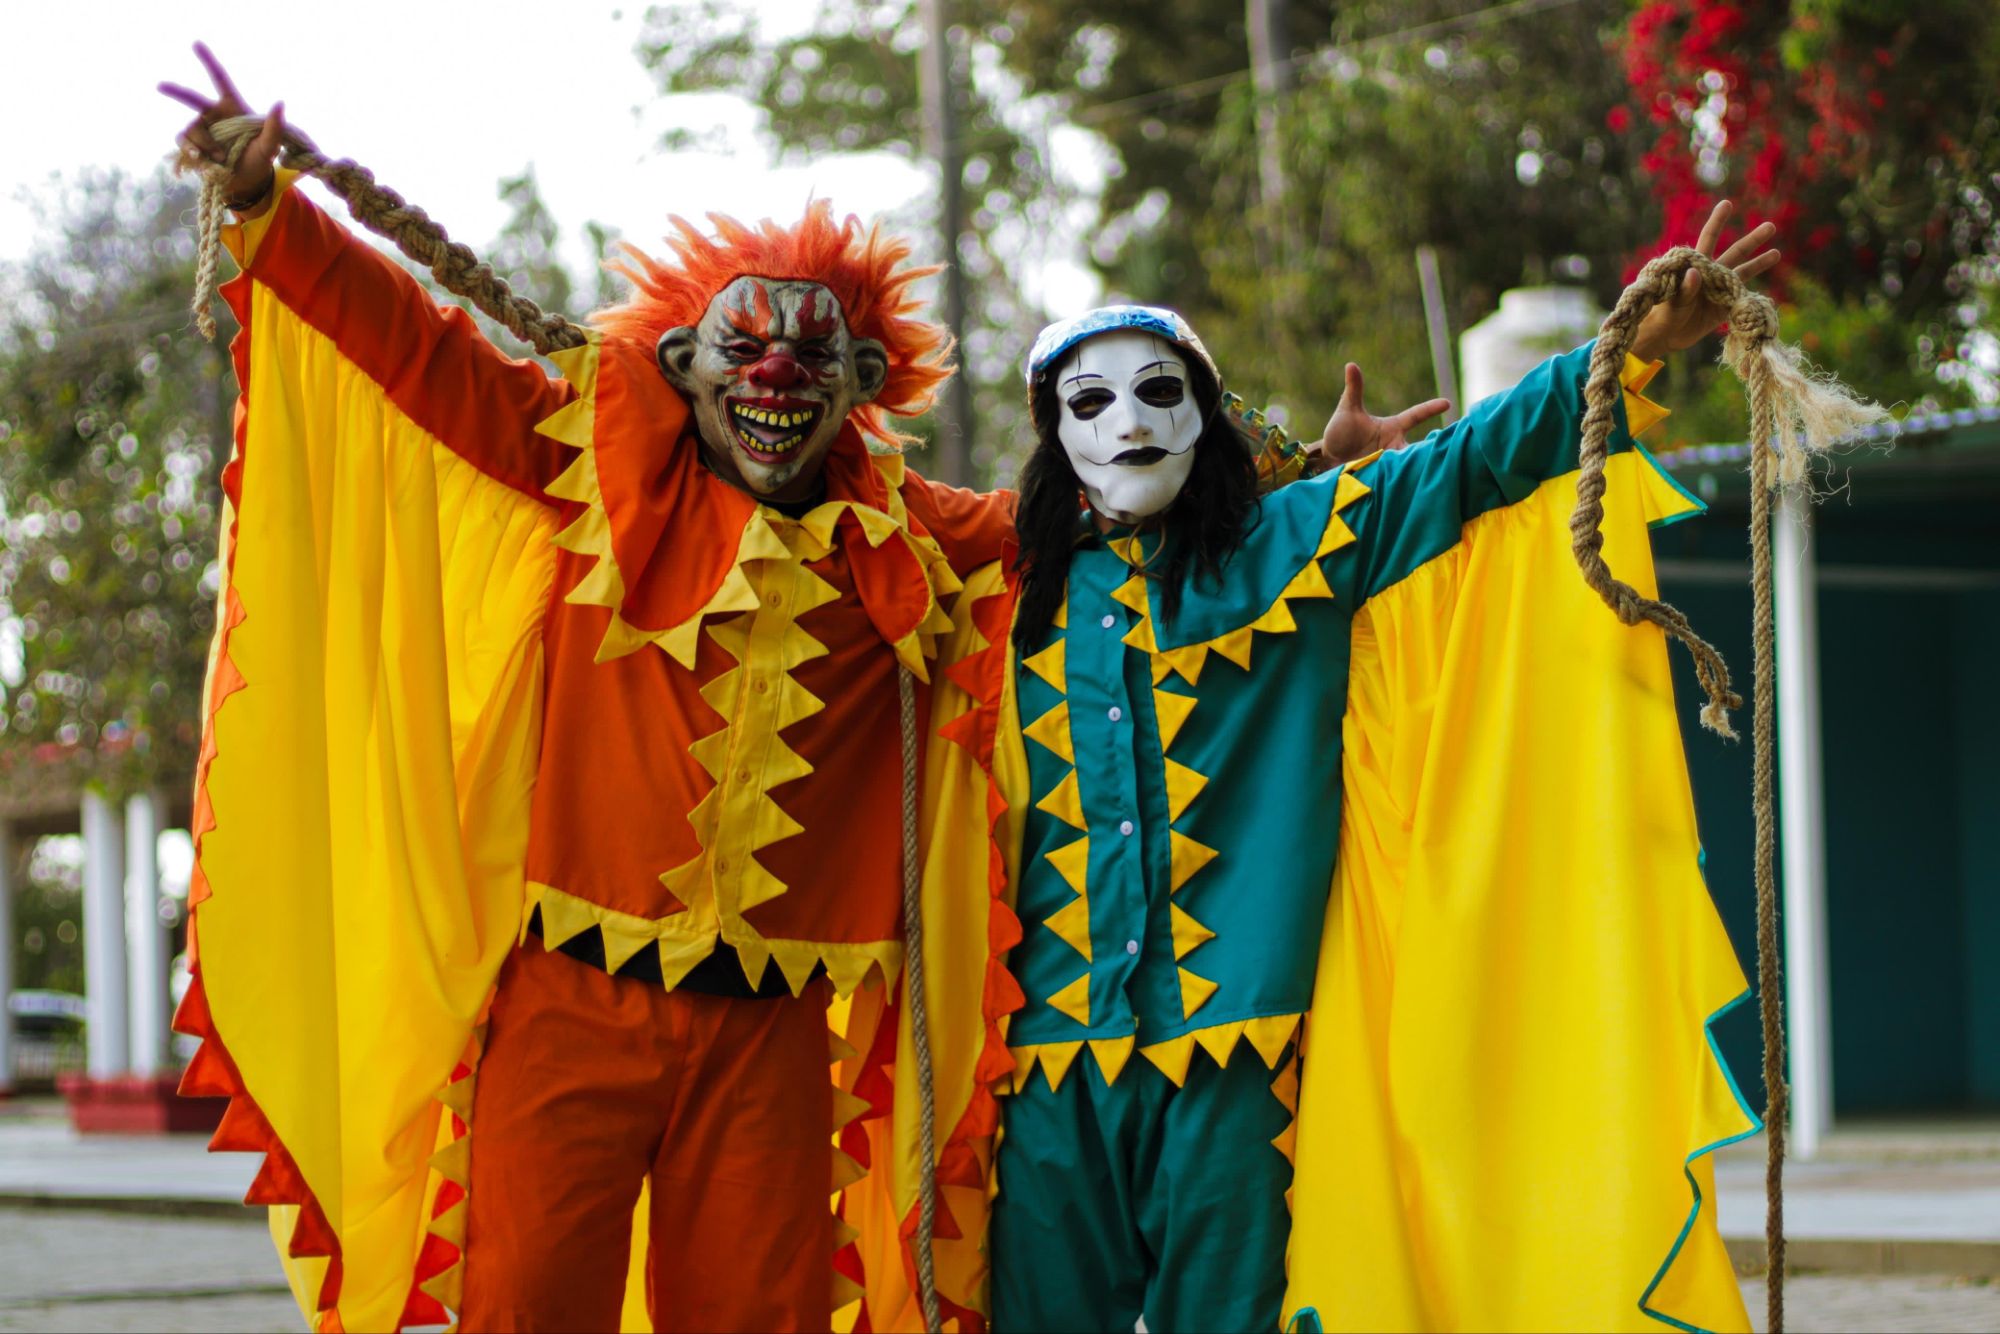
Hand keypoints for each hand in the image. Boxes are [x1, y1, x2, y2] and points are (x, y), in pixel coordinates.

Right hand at [159, 43, 284, 216]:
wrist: (247, 181)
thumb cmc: (260, 159)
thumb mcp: (269, 145)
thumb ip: (274, 126)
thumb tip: (279, 103)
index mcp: (232, 107)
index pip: (219, 79)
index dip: (208, 61)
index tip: (196, 44)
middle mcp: (213, 115)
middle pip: (191, 98)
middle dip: (175, 91)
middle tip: (160, 86)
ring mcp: (201, 129)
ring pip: (192, 130)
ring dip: (205, 144)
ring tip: (220, 157)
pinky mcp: (193, 145)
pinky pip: (185, 143)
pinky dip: (192, 152)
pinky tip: (201, 159)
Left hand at [1313, 363, 1450, 467]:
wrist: (1329, 459)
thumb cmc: (1341, 431)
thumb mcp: (1347, 409)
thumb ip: (1354, 389)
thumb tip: (1350, 364)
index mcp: (1393, 427)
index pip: (1415, 416)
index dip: (1430, 409)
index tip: (1447, 402)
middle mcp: (1395, 444)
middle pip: (1418, 446)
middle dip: (1427, 448)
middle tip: (1439, 447)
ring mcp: (1390, 461)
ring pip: (1409, 464)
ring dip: (1410, 466)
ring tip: (1415, 470)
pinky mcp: (1384, 477)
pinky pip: (1397, 478)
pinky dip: (1400, 480)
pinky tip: (1404, 484)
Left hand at [1630, 200, 1781, 361]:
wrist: (1662, 337)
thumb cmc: (1660, 315)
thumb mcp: (1670, 303)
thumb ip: (1683, 289)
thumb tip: (1695, 272)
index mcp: (1695, 265)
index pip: (1709, 238)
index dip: (1718, 221)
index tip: (1727, 203)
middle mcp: (1710, 273)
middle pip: (1735, 252)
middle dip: (1752, 240)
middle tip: (1771, 226)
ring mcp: (1719, 289)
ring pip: (1743, 272)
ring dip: (1760, 263)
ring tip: (1777, 253)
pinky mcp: (1724, 307)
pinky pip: (1742, 297)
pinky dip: (1754, 294)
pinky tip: (1766, 293)